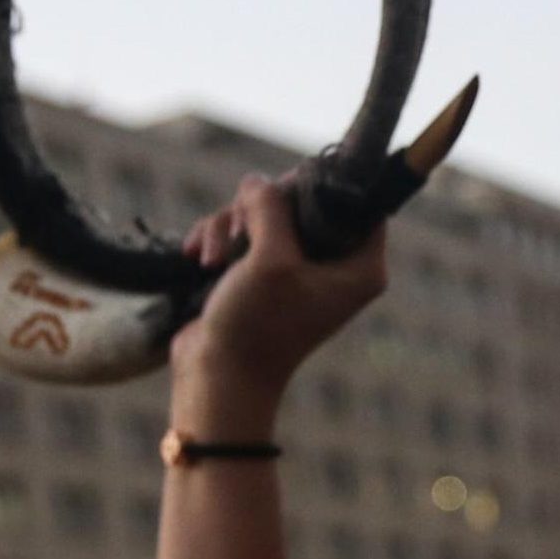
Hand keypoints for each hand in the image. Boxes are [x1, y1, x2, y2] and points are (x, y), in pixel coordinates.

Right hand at [168, 170, 389, 398]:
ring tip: (213, 258)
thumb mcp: (269, 259)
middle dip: (260, 209)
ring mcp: (297, 269)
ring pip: (265, 214)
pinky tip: (199, 258)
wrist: (218, 377)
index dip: (324, 187)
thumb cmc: (256, 325)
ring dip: (230, 226)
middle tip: (239, 232)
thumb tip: (258, 181)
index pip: (360, 204)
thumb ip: (270, 209)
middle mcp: (335, 266)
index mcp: (360, 267)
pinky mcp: (262, 274)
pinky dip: (219, 240)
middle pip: (304, 201)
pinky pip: (243, 234)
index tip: (285, 190)